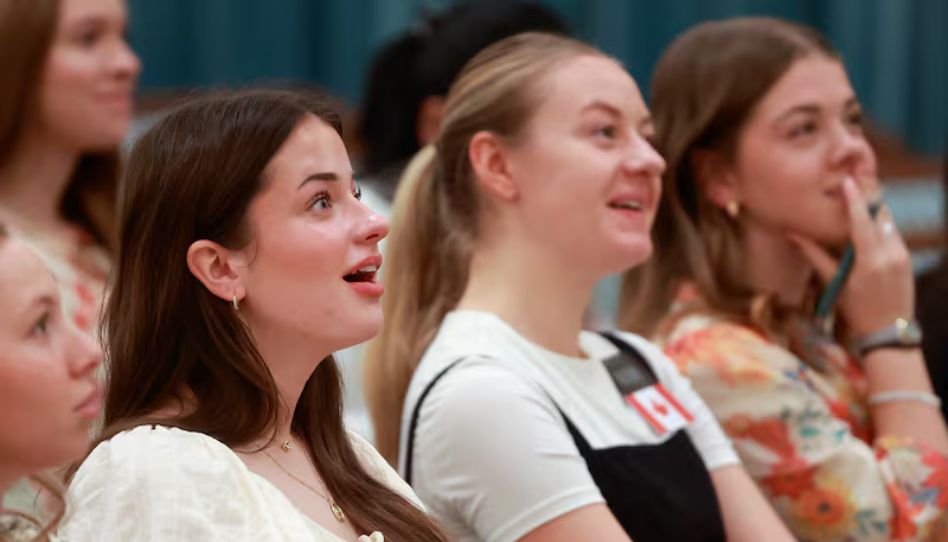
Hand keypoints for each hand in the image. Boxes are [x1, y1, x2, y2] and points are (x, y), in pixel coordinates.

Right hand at [789, 177, 913, 336]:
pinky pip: (893, 235)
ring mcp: (903, 255)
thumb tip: (792, 235)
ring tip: (858, 204)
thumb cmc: (856, 311)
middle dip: (867, 200)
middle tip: (853, 187)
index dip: (854, 199)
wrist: (889, 333)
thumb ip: (815, 256)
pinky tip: (868, 228)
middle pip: (880, 215)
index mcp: (871, 260)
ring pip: (888, 223)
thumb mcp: (835, 284)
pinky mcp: (908, 259)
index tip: (847, 181)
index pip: (862, 220)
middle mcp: (891, 253)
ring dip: (873, 213)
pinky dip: (880, 228)